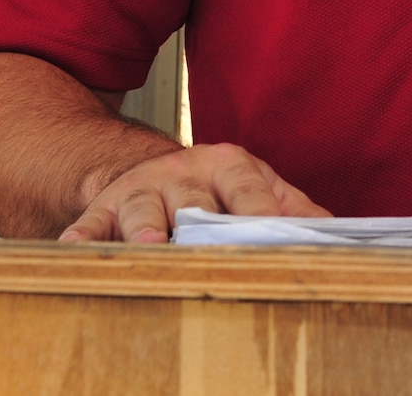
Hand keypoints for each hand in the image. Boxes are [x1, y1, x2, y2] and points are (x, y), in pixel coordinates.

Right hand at [59, 142, 330, 242]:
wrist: (153, 169)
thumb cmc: (214, 188)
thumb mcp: (256, 186)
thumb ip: (294, 207)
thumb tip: (336, 232)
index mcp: (229, 166)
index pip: (249, 190)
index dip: (261, 213)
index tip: (273, 235)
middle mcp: (183, 173)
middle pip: (194, 198)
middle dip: (202, 220)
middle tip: (209, 241)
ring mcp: (142, 189)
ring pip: (142, 208)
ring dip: (145, 226)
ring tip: (149, 243)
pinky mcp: (103, 208)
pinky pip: (91, 222)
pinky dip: (84, 236)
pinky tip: (75, 246)